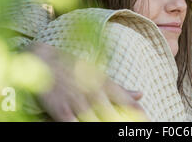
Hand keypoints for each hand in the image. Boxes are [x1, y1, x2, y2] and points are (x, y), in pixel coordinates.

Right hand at [27, 41, 146, 120]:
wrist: (42, 59)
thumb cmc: (72, 67)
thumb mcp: (97, 74)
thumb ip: (120, 88)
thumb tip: (141, 94)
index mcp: (106, 85)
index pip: (129, 104)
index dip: (140, 116)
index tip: (150, 122)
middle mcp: (95, 94)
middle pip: (115, 117)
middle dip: (124, 123)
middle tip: (134, 130)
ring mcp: (79, 104)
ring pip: (97, 123)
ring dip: (105, 125)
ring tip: (114, 126)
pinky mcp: (62, 112)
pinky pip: (75, 126)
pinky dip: (83, 127)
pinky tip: (88, 126)